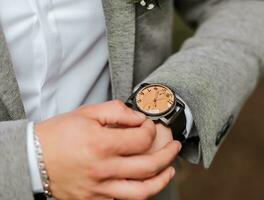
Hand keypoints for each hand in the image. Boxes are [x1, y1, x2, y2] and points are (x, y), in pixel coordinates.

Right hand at [35, 100, 180, 199]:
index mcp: (101, 144)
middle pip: (148, 165)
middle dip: (168, 154)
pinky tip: (145, 182)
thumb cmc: (57, 136)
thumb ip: (116, 111)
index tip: (150, 126)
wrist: (33, 159)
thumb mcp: (86, 114)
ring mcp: (100, 189)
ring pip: (141, 191)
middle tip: (174, 146)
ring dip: (161, 180)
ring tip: (170, 170)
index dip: (151, 130)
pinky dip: (140, 192)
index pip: (141, 139)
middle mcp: (103, 169)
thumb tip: (138, 118)